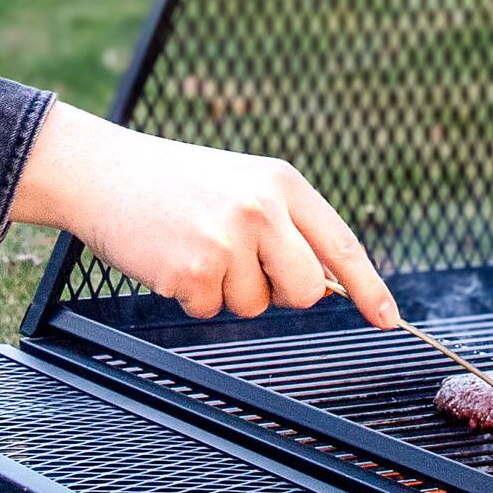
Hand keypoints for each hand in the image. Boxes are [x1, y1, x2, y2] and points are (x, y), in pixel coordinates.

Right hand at [8, 103, 397, 328]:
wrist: (103, 172)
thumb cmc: (174, 183)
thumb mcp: (242, 184)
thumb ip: (286, 225)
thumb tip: (325, 284)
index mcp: (281, 182)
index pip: (341, 243)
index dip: (369, 287)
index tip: (388, 319)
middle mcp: (262, 208)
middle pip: (307, 289)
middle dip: (281, 292)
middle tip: (240, 263)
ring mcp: (229, 239)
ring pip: (256, 305)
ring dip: (226, 291)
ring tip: (194, 247)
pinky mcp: (195, 268)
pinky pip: (212, 311)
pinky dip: (191, 297)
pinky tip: (172, 259)